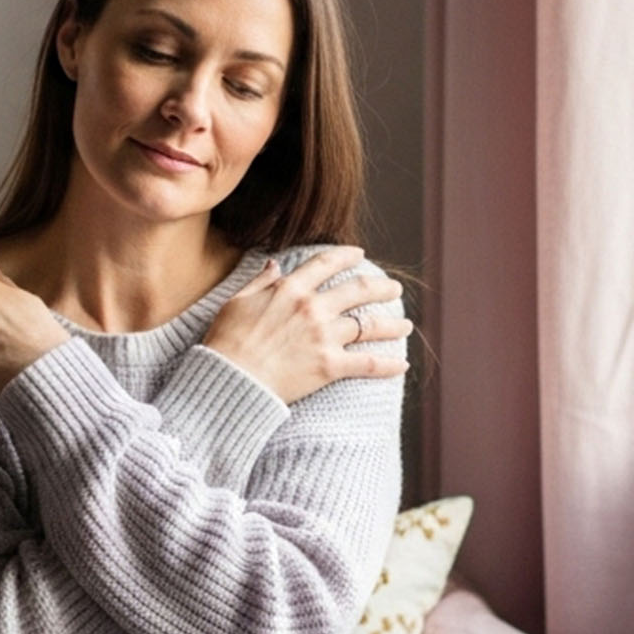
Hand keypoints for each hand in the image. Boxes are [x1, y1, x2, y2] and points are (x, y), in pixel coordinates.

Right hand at [200, 246, 412, 404]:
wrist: (230, 379)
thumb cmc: (226, 342)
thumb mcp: (236, 302)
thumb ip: (260, 282)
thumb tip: (274, 265)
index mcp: (290, 289)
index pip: (326, 264)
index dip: (346, 256)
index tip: (360, 255)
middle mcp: (313, 308)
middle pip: (357, 290)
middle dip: (381, 287)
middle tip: (394, 289)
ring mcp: (324, 337)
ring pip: (369, 326)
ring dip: (392, 324)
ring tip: (406, 324)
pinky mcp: (330, 366)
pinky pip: (368, 363)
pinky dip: (388, 365)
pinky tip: (402, 364)